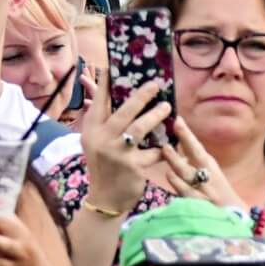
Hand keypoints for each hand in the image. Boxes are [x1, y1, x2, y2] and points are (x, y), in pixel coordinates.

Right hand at [81, 78, 171, 213]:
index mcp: (91, 130)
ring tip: (167, 108)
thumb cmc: (105, 164)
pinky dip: (164, 147)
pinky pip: (154, 151)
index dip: (105, 84)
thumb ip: (104, 121)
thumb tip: (112, 93)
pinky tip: (173, 142)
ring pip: (140, 128)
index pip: (98, 102)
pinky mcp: (132, 166)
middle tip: (156, 84)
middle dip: (141, 96)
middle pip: (123, 112)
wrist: (105, 198)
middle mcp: (101, 139)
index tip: (112, 66)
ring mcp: (116, 153)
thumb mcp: (96, 142)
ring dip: (156, 116)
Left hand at [160, 117, 243, 211]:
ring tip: (165, 149)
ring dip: (176, 160)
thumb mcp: (210, 178)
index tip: (177, 120)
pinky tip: (170, 175)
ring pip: (188, 173)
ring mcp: (205, 190)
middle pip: (196, 155)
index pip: (197, 148)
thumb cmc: (219, 198)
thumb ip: (195, 166)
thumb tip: (178, 151)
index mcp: (210, 168)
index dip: (187, 134)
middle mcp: (209, 176)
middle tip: (173, 126)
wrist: (236, 219)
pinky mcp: (202, 205)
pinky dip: (178, 183)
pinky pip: (188, 192)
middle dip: (185, 139)